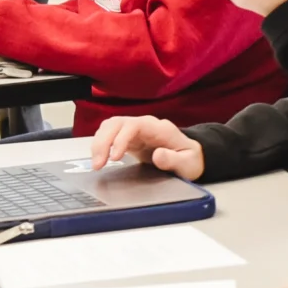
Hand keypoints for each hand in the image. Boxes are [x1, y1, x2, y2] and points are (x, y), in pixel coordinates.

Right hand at [90, 114, 205, 181]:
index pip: (135, 125)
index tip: (114, 157)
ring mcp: (136, 130)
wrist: (191, 156)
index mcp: (160, 129)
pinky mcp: (128, 138)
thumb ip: (174, 160)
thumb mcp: (189, 164)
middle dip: (103, 142)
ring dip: (99, 143)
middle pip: (117, 123)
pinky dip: (100, 144)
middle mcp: (146, 125)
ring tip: (96, 164)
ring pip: (110, 127)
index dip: (121, 138)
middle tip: (98, 164)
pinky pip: (109, 134)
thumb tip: (158, 155)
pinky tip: (99, 158)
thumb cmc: (191, 159)